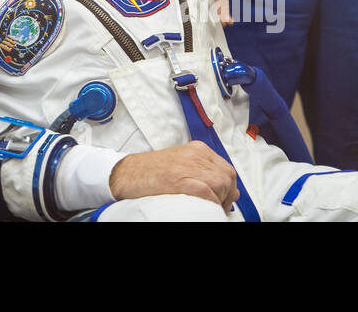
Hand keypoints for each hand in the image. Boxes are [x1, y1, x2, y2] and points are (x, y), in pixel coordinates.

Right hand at [109, 141, 238, 210]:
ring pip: (221, 185)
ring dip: (218, 200)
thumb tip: (231, 192)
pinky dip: (209, 203)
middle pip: (227, 176)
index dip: (227, 188)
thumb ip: (202, 173)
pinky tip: (200, 208)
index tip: (221, 200)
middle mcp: (197, 154)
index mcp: (197, 149)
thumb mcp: (180, 166)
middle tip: (216, 207)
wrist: (126, 174)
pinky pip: (208, 193)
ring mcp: (190, 166)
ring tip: (207, 208)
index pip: (226, 169)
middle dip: (226, 195)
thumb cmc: (150, 173)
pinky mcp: (183, 180)